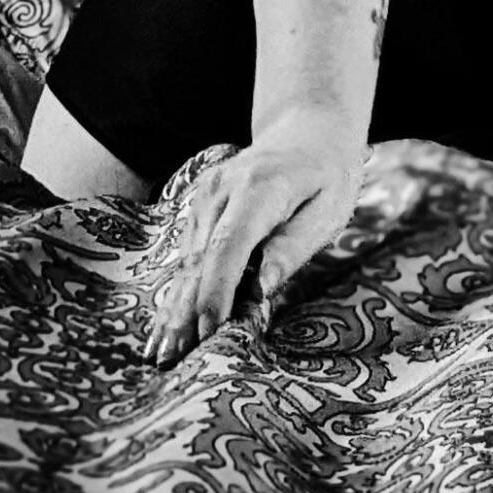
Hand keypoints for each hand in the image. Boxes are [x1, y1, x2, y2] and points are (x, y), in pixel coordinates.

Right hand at [144, 120, 461, 365]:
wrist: (307, 131)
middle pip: (199, 260)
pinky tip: (167, 326)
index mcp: (260, 189)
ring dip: (175, 308)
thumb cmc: (327, 176)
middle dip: (186, 312)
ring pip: (187, 261)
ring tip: (163, 355)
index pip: (229, 246)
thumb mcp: (329, 210)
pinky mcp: (200, 206)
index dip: (216, 292)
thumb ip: (293, 247)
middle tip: (173, 361)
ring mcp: (205, 195)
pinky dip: (178, 291)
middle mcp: (222, 189)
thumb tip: (259, 289)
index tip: (209, 333)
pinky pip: (187, 254)